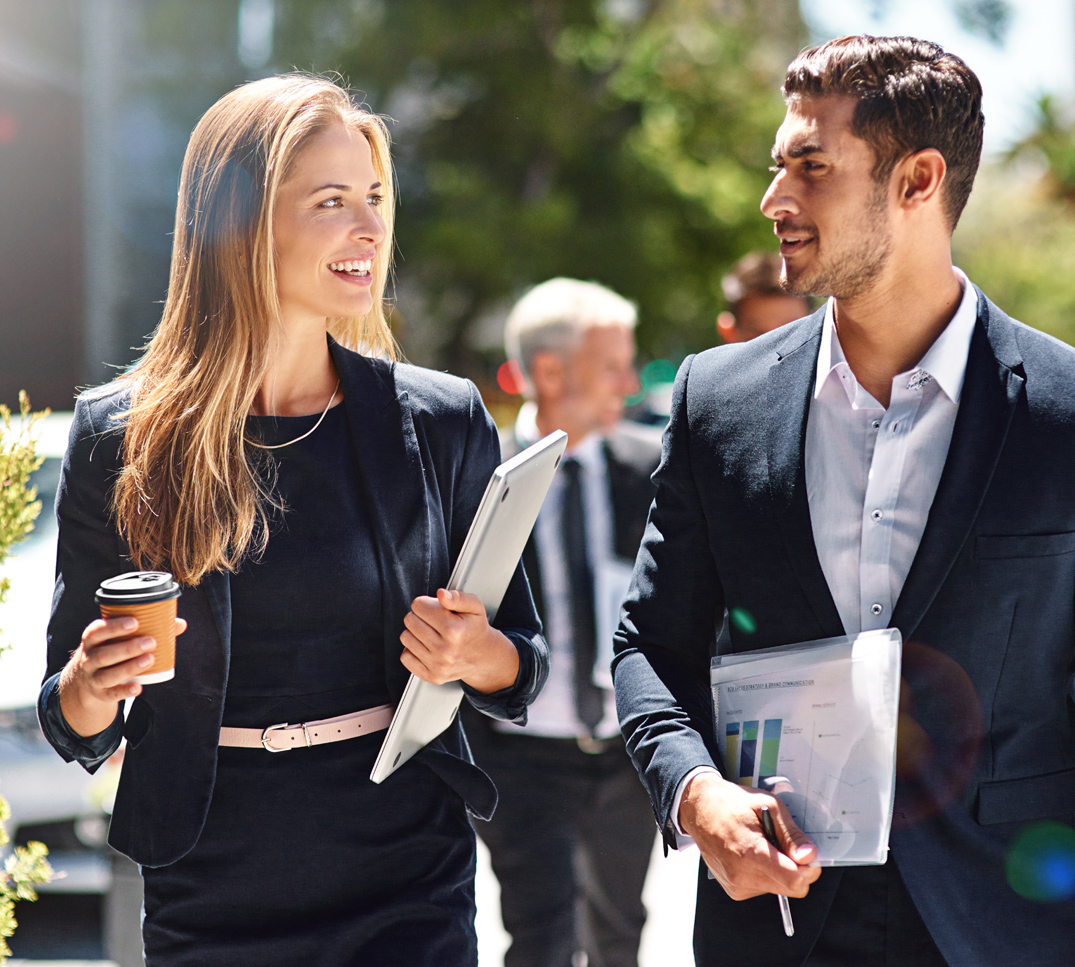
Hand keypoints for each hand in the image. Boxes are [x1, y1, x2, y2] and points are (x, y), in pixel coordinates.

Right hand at [58, 615, 187, 736]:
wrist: (84, 679)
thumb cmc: (110, 650)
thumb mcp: (118, 638)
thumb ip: (148, 629)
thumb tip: (180, 624)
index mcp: (92, 640)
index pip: (97, 631)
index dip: (114, 626)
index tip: (135, 622)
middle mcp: (88, 659)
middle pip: (104, 654)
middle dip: (128, 648)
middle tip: (151, 642)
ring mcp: (92, 678)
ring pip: (107, 675)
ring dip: (129, 668)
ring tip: (150, 659)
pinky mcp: (100, 694)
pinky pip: (110, 694)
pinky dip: (124, 691)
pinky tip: (138, 687)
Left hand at [400, 589, 519, 693]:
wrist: (484, 656)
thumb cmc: (475, 629)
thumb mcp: (475, 606)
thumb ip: (458, 597)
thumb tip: (442, 594)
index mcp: (454, 630)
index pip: (419, 606)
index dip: (426, 603)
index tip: (434, 607)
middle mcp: (445, 650)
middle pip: (410, 620)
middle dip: (420, 616)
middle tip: (434, 620)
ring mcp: (438, 665)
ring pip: (406, 637)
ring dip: (415, 633)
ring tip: (431, 633)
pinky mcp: (431, 676)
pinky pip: (405, 657)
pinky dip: (413, 650)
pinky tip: (427, 647)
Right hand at [678, 771, 819, 900]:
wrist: (699, 808)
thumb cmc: (731, 803)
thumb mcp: (768, 805)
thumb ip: (790, 834)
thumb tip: (809, 856)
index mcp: (751, 852)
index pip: (794, 881)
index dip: (809, 870)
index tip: (808, 856)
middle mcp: (742, 875)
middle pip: (790, 888)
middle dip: (795, 869)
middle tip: (783, 844)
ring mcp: (736, 885)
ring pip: (778, 889)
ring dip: (778, 870)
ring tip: (762, 845)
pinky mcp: (733, 890)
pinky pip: (763, 888)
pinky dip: (764, 873)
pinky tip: (751, 854)